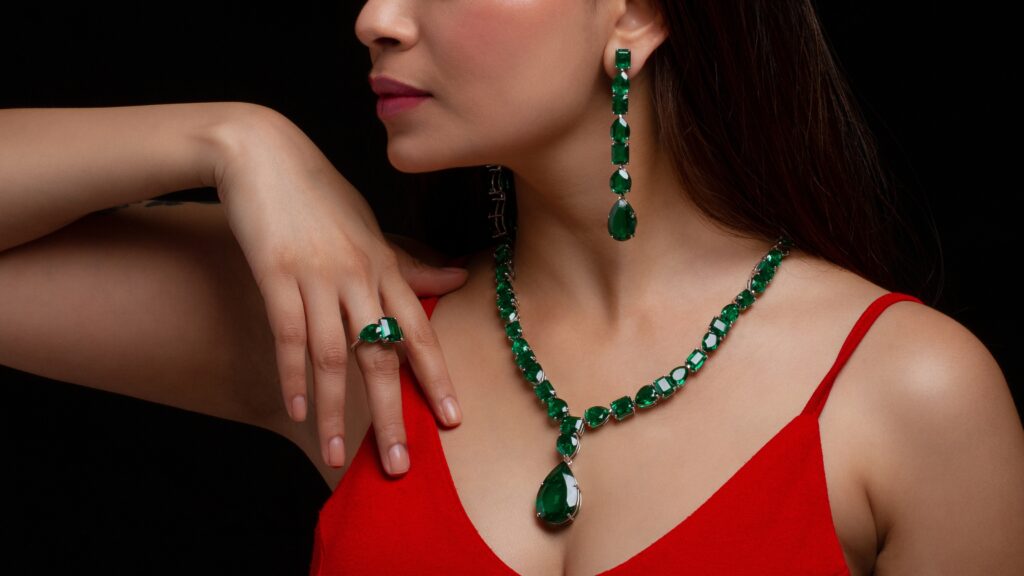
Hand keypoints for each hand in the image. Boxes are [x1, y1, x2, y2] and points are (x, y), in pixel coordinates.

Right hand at [211, 105, 465, 475]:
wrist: (264, 152)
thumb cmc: (321, 194)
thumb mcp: (372, 226)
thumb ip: (411, 260)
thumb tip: (459, 274)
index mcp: (385, 265)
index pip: (419, 329)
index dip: (436, 376)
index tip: (451, 420)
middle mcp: (359, 275)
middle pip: (382, 353)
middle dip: (392, 411)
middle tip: (399, 462)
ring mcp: (318, 275)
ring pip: (334, 355)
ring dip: (337, 411)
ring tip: (339, 456)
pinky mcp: (277, 274)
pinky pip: (288, 335)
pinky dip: (293, 377)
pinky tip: (297, 412)